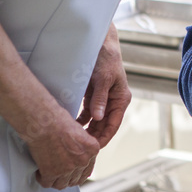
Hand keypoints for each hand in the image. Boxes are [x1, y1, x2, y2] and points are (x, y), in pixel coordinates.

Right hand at [26, 113, 99, 188]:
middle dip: (66, 177)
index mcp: (92, 150)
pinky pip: (47, 183)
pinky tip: (40, 172)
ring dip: (55, 180)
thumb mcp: (78, 132)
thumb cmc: (58, 120)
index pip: (86, 171)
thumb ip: (82, 147)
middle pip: (75, 179)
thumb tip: (78, 156)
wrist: (44, 122)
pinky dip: (42, 178)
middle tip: (58, 173)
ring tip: (49, 173)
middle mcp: (82, 161)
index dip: (77, 172)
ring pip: (61, 184)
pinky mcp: (51, 173)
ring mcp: (67, 169)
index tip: (70, 172)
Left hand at [76, 23, 131, 147]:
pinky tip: (71, 126)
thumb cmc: (106, 58)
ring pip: (95, 121)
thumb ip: (99, 99)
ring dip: (86, 131)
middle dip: (93, 137)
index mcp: (121, 99)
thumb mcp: (103, 79)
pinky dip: (80, 120)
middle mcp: (113, 102)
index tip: (93, 149)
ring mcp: (102, 99)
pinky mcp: (92, 96)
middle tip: (79, 148)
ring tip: (74, 141)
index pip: (113, 125)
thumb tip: (98, 118)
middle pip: (104, 126)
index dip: (104, 138)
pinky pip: (87, 113)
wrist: (100, 43)